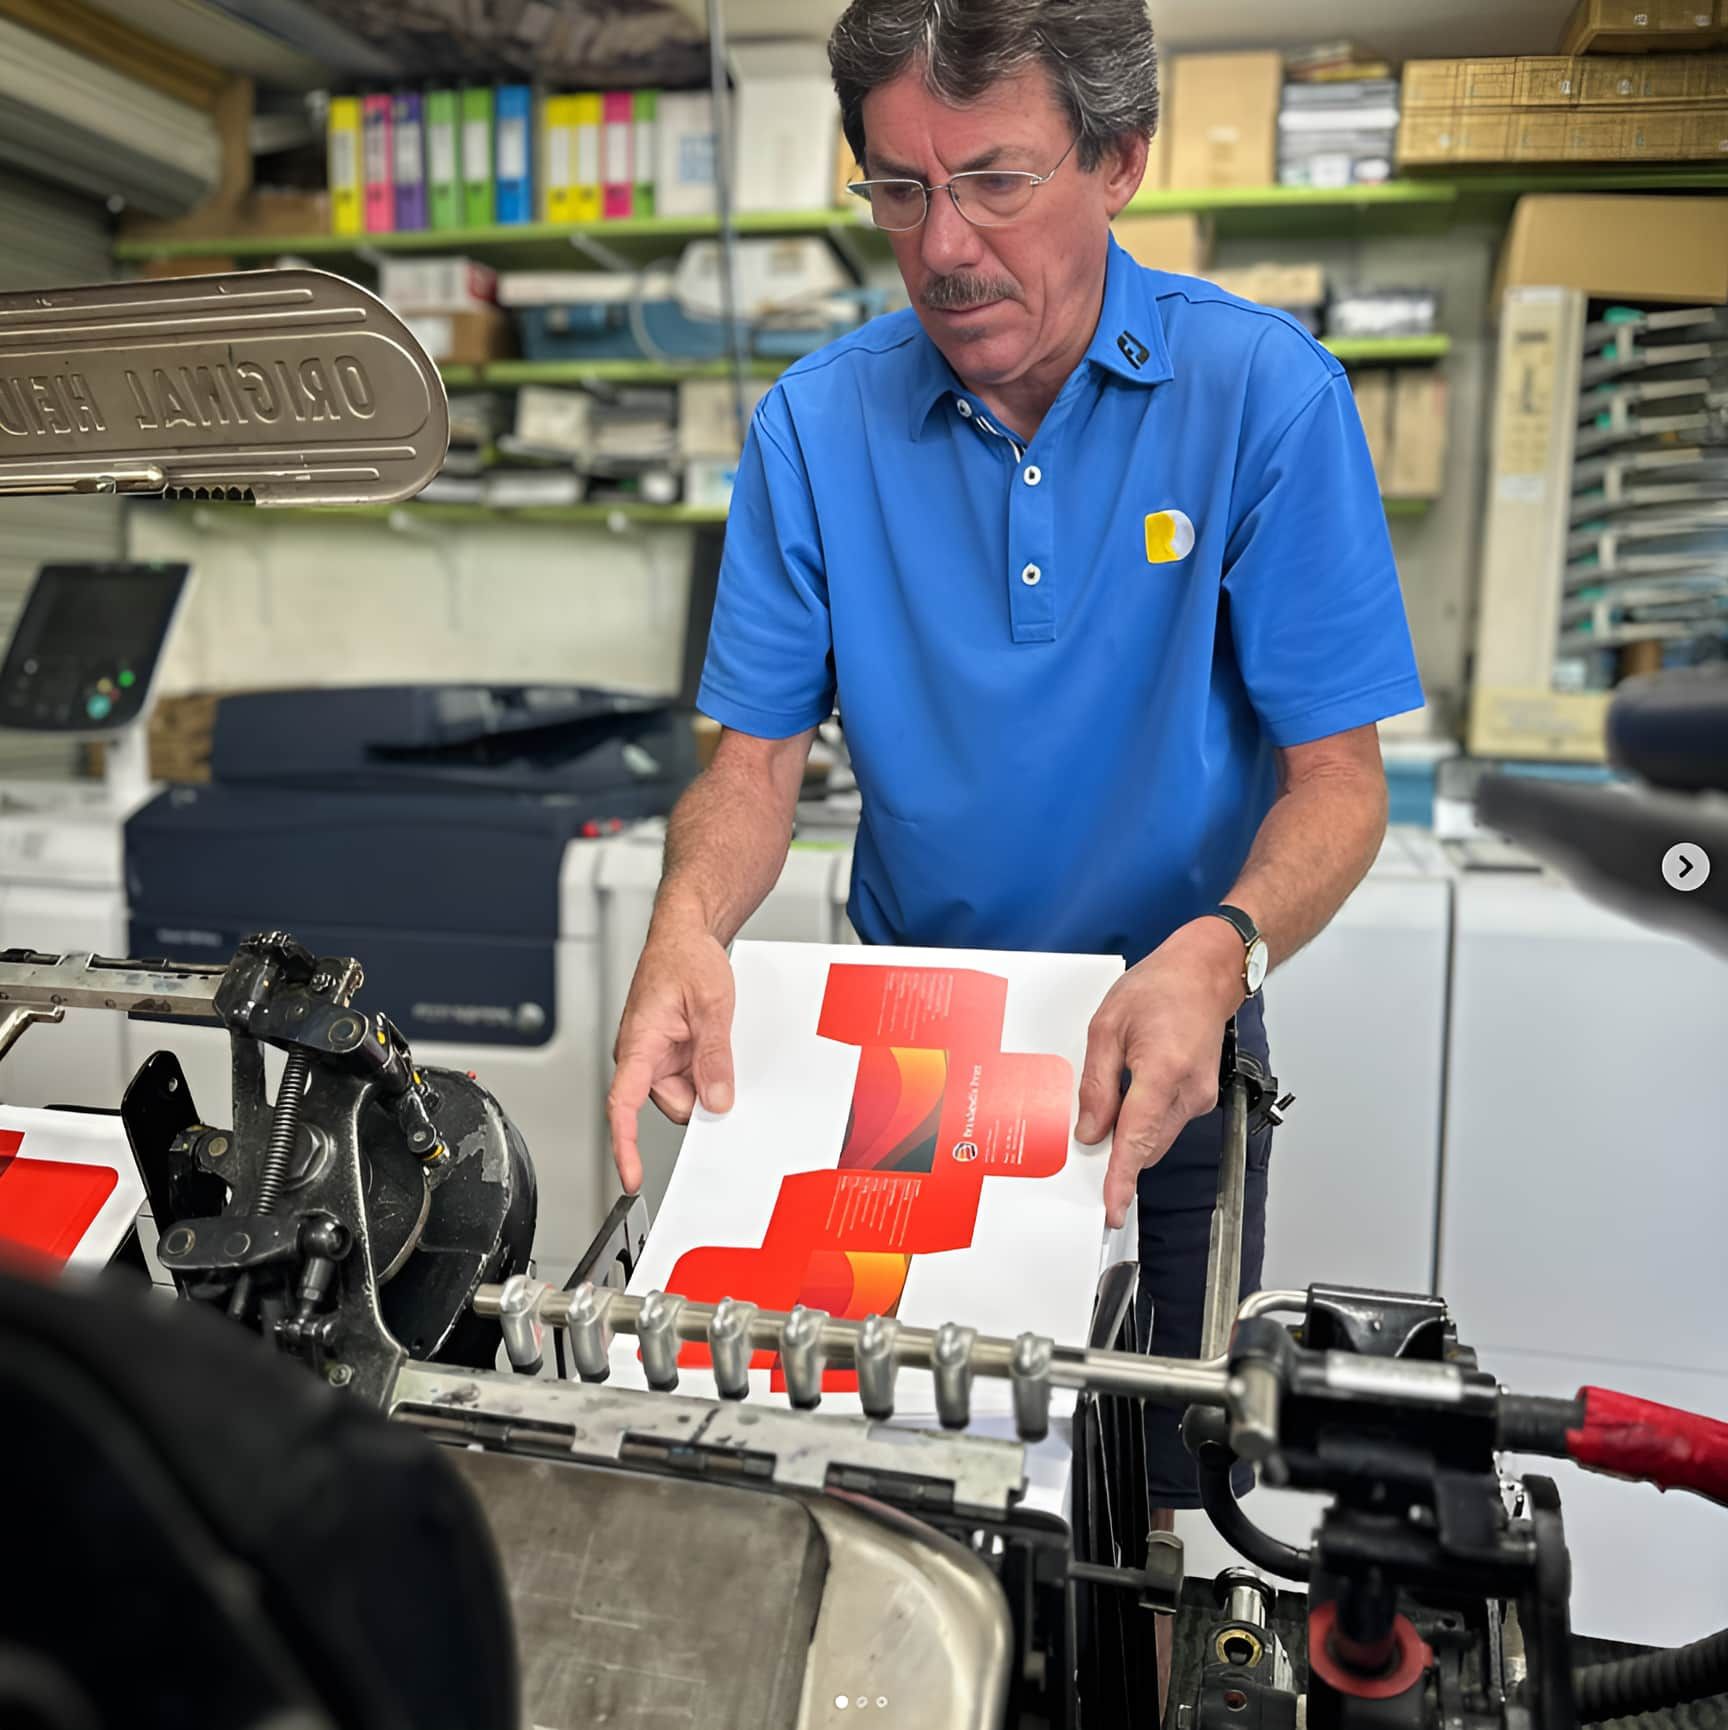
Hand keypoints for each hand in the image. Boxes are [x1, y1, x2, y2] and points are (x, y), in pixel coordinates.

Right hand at [606, 908, 735, 1194]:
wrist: (685, 934)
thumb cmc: (686, 958)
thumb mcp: (712, 1006)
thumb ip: (714, 1057)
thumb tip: (718, 1101)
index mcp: (639, 1044)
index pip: (623, 1105)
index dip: (625, 1146)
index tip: (631, 1176)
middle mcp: (640, 1056)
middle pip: (673, 1105)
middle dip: (702, 1095)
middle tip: (722, 1062)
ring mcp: (655, 1056)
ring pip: (687, 1094)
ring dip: (707, 1079)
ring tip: (716, 1037)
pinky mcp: (669, 1053)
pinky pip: (692, 1078)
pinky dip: (708, 1069)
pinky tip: (714, 1041)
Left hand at [1075, 918, 1247, 1229]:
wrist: (1204, 974)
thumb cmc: (1158, 989)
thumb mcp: (1107, 1028)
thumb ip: (1096, 1085)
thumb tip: (1089, 1130)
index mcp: (1162, 1070)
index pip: (1136, 1138)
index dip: (1121, 1177)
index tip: (1112, 1207)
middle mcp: (1188, 1091)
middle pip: (1145, 1145)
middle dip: (1116, 1152)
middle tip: (1087, 1136)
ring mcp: (1199, 1098)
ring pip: (1155, 1138)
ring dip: (1130, 1135)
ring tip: (1111, 1096)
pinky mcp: (1200, 1098)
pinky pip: (1165, 1123)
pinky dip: (1143, 1121)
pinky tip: (1131, 1093)